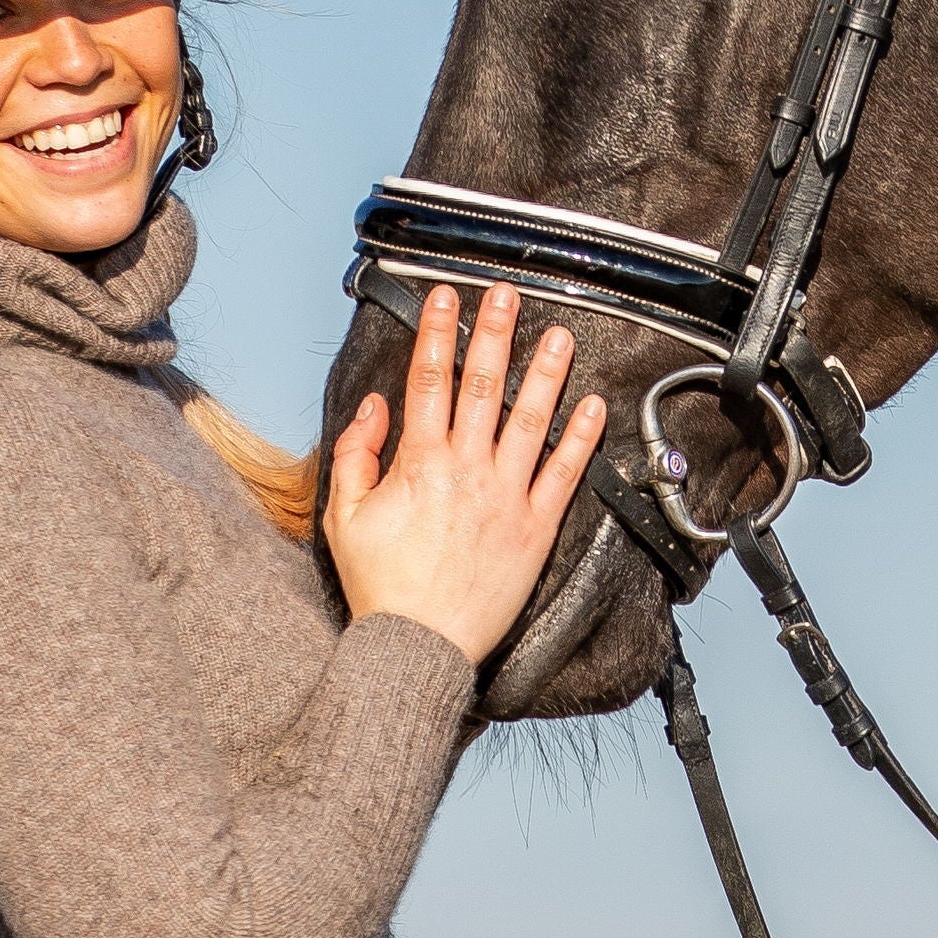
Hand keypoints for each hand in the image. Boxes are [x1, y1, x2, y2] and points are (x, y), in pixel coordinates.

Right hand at [321, 284, 609, 666]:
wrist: (418, 643)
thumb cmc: (383, 584)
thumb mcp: (343, 517)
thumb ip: (356, 455)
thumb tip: (374, 407)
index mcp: (419, 464)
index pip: (429, 382)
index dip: (437, 334)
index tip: (445, 298)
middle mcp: (467, 471)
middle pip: (483, 388)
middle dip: (494, 334)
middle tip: (507, 294)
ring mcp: (506, 497)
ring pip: (531, 421)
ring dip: (546, 373)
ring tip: (559, 334)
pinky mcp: (536, 527)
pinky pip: (565, 474)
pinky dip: (581, 438)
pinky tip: (594, 405)